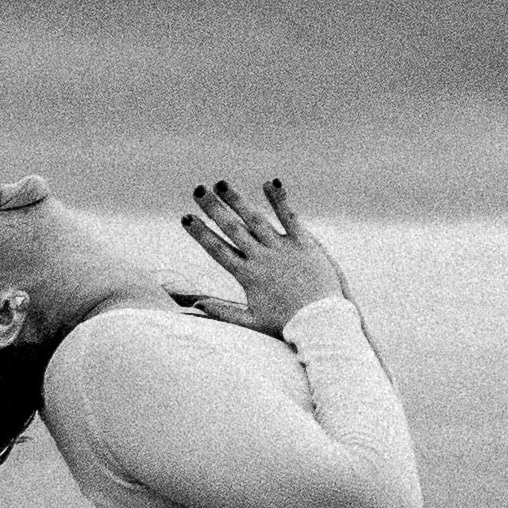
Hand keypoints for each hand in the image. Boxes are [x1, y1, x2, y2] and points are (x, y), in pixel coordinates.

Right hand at [183, 175, 348, 330]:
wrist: (321, 323)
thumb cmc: (287, 325)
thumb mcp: (251, 322)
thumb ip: (222, 311)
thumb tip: (195, 306)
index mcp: (247, 276)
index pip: (217, 250)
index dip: (200, 233)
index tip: (185, 218)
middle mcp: (262, 259)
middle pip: (233, 229)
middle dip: (213, 209)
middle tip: (197, 190)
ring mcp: (283, 249)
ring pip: (256, 220)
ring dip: (237, 200)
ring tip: (221, 184)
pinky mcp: (304, 244)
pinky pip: (290, 218)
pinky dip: (279, 200)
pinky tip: (269, 182)